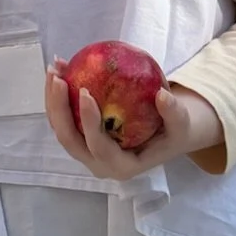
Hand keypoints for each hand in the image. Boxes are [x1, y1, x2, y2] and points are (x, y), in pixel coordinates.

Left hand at [44, 61, 223, 179]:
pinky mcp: (81, 138)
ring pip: (61, 129)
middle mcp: (99, 163)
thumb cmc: (173, 132)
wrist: (166, 135)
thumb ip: (174, 113)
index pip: (99, 147)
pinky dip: (58, 95)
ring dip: (52, 100)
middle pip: (69, 140)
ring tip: (54, 69)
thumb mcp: (182, 125)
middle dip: (58, 109)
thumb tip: (162, 96)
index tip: (85, 92)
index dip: (88, 123)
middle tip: (59, 78)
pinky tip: (60, 69)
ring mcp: (87, 152)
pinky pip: (64, 118)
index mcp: (122, 166)